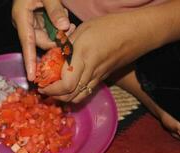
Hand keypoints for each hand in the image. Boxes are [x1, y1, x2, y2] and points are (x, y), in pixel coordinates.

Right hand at [12, 0, 74, 80]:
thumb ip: (55, 10)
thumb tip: (64, 28)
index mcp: (22, 18)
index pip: (27, 44)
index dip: (30, 61)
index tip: (32, 77)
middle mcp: (25, 24)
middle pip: (41, 42)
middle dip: (55, 41)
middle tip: (70, 31)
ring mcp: (31, 24)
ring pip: (46, 37)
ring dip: (58, 35)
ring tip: (69, 25)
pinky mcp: (37, 22)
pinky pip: (48, 31)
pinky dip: (57, 30)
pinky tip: (65, 24)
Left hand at [39, 11, 157, 102]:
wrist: (138, 33)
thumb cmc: (110, 26)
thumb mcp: (84, 30)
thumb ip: (67, 45)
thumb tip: (53, 56)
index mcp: (83, 58)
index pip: (65, 84)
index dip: (51, 89)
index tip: (41, 86)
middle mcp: (90, 72)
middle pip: (70, 96)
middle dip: (54, 96)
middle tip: (44, 89)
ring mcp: (98, 77)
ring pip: (78, 97)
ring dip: (63, 98)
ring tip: (54, 90)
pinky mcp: (103, 78)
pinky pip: (86, 92)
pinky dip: (74, 95)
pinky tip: (69, 87)